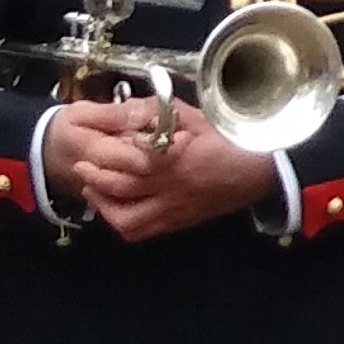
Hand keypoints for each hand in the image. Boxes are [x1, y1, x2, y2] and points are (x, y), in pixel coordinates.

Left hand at [43, 94, 281, 241]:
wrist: (262, 169)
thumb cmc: (230, 139)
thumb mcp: (194, 117)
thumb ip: (159, 114)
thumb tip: (123, 111)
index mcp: (174, 158)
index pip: (127, 159)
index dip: (103, 154)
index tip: (91, 146)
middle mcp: (170, 187)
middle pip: (119, 188)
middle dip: (94, 177)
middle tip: (81, 166)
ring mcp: (174, 209)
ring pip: (126, 218)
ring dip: (103, 205)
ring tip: (93, 190)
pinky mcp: (179, 222)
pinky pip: (141, 231)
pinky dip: (122, 223)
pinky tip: (116, 209)